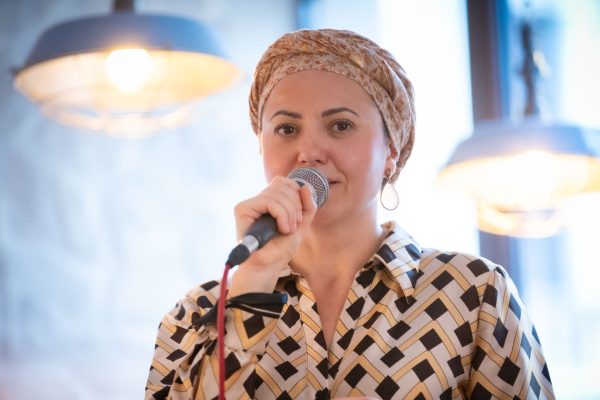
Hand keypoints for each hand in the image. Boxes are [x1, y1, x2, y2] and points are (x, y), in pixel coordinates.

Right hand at [228, 176, 316, 295]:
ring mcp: (249, 204)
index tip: (298, 217)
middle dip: (295, 206)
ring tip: (287, 230)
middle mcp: (257, 200)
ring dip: (289, 214)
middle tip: (293, 226)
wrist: (268, 266)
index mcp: (269, 201)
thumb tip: (306, 186)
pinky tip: (281, 229)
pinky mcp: (242, 210)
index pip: (285, 182)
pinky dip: (282, 215)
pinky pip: (270, 202)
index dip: (297, 196)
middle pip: (282, 184)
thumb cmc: (280, 249)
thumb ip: (307, 206)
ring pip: (277, 193)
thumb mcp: (301, 225)